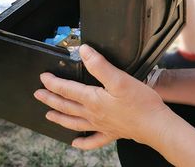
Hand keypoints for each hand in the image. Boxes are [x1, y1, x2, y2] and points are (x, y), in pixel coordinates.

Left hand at [34, 44, 168, 149]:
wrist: (156, 126)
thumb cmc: (140, 103)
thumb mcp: (119, 79)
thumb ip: (99, 65)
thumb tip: (84, 51)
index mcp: (93, 100)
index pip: (67, 90)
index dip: (53, 83)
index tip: (43, 77)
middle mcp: (93, 114)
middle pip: (66, 106)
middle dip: (50, 99)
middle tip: (38, 95)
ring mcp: (101, 125)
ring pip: (74, 123)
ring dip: (60, 118)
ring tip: (49, 115)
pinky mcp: (112, 132)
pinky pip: (93, 140)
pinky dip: (82, 143)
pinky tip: (76, 143)